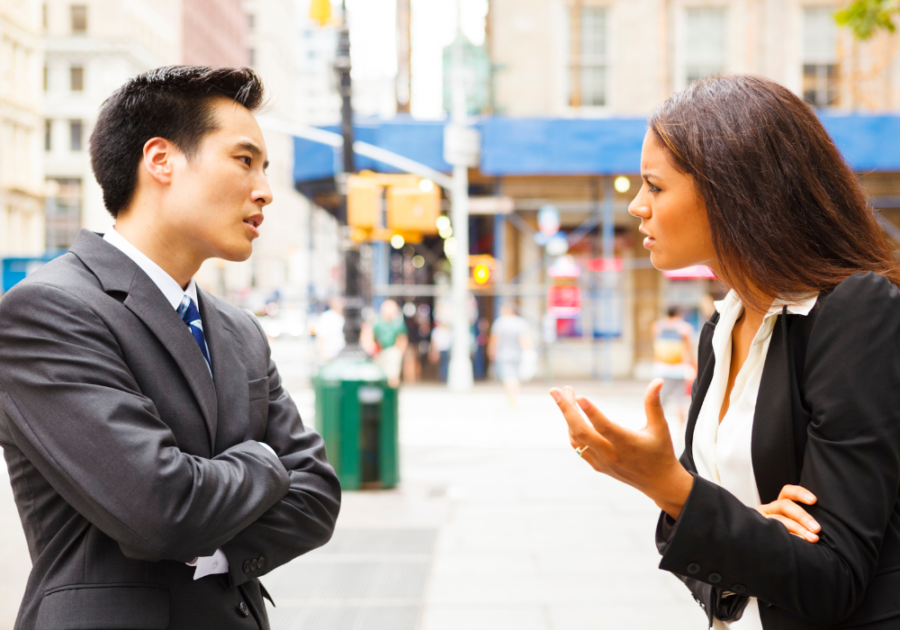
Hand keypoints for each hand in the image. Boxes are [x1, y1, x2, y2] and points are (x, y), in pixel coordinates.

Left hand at [550, 379, 693, 518]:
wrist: (658, 482)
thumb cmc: (660, 450)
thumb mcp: (660, 427)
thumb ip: (653, 403)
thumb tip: (659, 380)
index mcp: (627, 443)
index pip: (606, 427)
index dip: (592, 412)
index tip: (579, 395)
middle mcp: (612, 454)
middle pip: (582, 432)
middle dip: (566, 409)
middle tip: (555, 390)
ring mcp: (602, 461)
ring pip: (576, 438)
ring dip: (567, 416)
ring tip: (564, 395)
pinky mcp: (597, 465)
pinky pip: (578, 447)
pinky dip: (571, 430)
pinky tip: (571, 415)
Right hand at [756, 485, 819, 542]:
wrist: (769, 554)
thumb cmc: (792, 538)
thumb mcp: (798, 525)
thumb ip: (805, 522)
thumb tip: (819, 524)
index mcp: (781, 505)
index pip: (788, 492)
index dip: (800, 493)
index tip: (813, 500)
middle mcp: (770, 509)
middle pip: (784, 505)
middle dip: (802, 516)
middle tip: (816, 528)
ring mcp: (763, 519)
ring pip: (779, 519)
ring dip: (797, 528)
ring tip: (811, 538)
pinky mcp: (760, 529)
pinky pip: (773, 530)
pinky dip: (787, 535)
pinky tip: (796, 541)